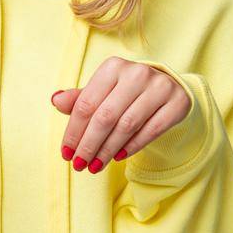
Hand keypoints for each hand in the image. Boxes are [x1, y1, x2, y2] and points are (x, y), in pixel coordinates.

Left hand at [51, 57, 190, 172]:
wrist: (168, 87)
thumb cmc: (126, 91)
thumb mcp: (103, 91)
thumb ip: (80, 98)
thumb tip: (55, 100)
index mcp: (113, 67)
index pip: (86, 103)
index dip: (73, 131)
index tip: (65, 153)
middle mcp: (137, 73)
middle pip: (105, 116)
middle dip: (89, 145)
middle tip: (79, 165)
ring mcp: (160, 87)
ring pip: (127, 126)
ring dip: (107, 150)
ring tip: (95, 165)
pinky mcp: (177, 103)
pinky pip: (150, 131)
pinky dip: (132, 146)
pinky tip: (118, 157)